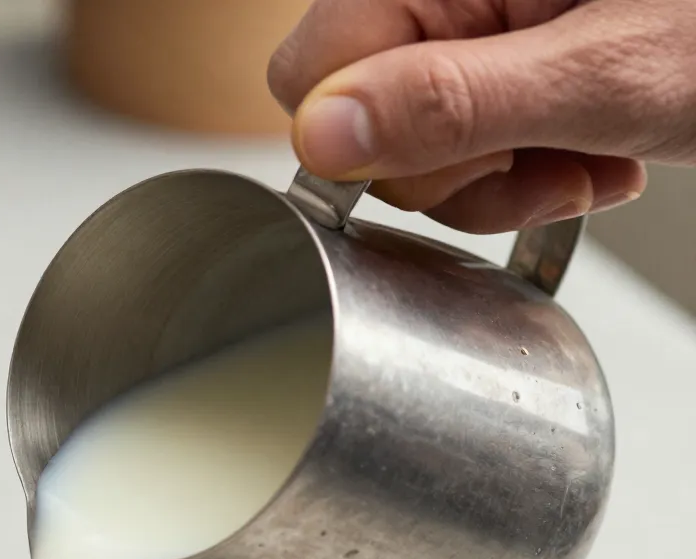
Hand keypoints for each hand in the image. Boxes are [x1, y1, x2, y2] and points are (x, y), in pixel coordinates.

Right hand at [268, 0, 695, 232]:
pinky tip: (598, 151)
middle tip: (546, 159)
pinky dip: (536, 167)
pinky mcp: (516, 60)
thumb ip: (449, 104)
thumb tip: (318, 134)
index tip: (459, 156)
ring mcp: (486, 24)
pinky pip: (475, 143)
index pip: (310, 75)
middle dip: (453, 169)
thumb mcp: (603, 74)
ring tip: (591, 157)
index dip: (368, 141)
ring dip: (506, 178)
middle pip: (362, 122)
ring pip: (419, 149)